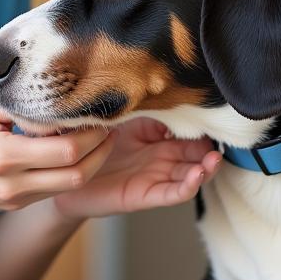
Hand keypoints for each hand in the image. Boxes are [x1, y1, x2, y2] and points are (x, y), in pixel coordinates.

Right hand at [0, 95, 117, 221]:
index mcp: (4, 157)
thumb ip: (17, 107)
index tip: (99, 113)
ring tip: (97, 137)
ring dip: (90, 163)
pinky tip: (70, 151)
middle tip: (109, 127)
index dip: (91, 134)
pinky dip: (68, 171)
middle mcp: (14, 184)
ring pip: (69, 186)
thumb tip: (53, 101)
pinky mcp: (15, 205)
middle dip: (101, 150)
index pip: (66, 151)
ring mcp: (15, 199)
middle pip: (77, 175)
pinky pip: (52, 189)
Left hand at [50, 117, 222, 222]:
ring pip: (190, 174)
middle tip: (219, 140)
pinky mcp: (144, 195)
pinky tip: (197, 176)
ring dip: (205, 169)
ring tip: (214, 160)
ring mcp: (154, 176)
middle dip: (210, 148)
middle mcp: (160, 155)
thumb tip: (164, 84)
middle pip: (196, 152)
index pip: (187, 128)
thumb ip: (138, 103)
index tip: (214, 115)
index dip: (201, 125)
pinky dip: (188, 186)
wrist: (61, 170)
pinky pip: (172, 193)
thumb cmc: (87, 139)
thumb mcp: (116, 114)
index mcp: (155, 133)